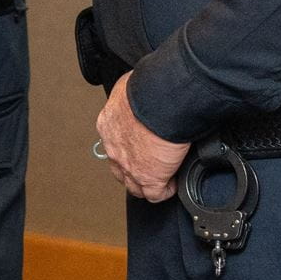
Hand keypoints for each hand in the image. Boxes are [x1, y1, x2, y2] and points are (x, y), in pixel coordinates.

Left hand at [97, 74, 188, 203]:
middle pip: (119, 167)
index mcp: (108, 124)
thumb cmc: (149, 90)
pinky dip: (164, 191)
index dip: (128, 147)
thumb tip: (140, 85)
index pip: (114, 142)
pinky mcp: (148, 177)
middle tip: (149, 165)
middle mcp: (114, 146)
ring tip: (160, 179)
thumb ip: (132, 94)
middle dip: (133, 168)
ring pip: (133, 185)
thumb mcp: (131, 87)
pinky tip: (172, 184)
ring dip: (146, 183)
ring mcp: (129, 165)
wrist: (161, 103)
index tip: (140, 146)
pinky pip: (155, 194)